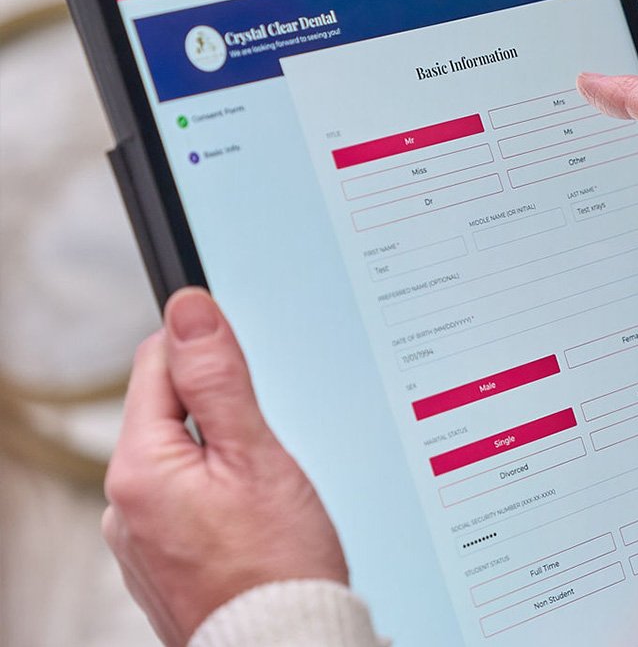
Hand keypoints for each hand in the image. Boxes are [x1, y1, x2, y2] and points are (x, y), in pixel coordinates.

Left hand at [102, 288, 347, 646]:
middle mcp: (122, 505)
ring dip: (216, 456)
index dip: (207, 355)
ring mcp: (137, 538)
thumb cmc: (277, 565)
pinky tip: (246, 521)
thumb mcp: (254, 456)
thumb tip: (188, 309)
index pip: (156, 363)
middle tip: (262, 447)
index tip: (244, 368)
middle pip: (165, 411)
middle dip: (216, 412)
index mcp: (138, 469)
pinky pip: (180, 500)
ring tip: (260, 492)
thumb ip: (217, 378)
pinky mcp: (157, 560)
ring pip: (177, 457)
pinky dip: (212, 495)